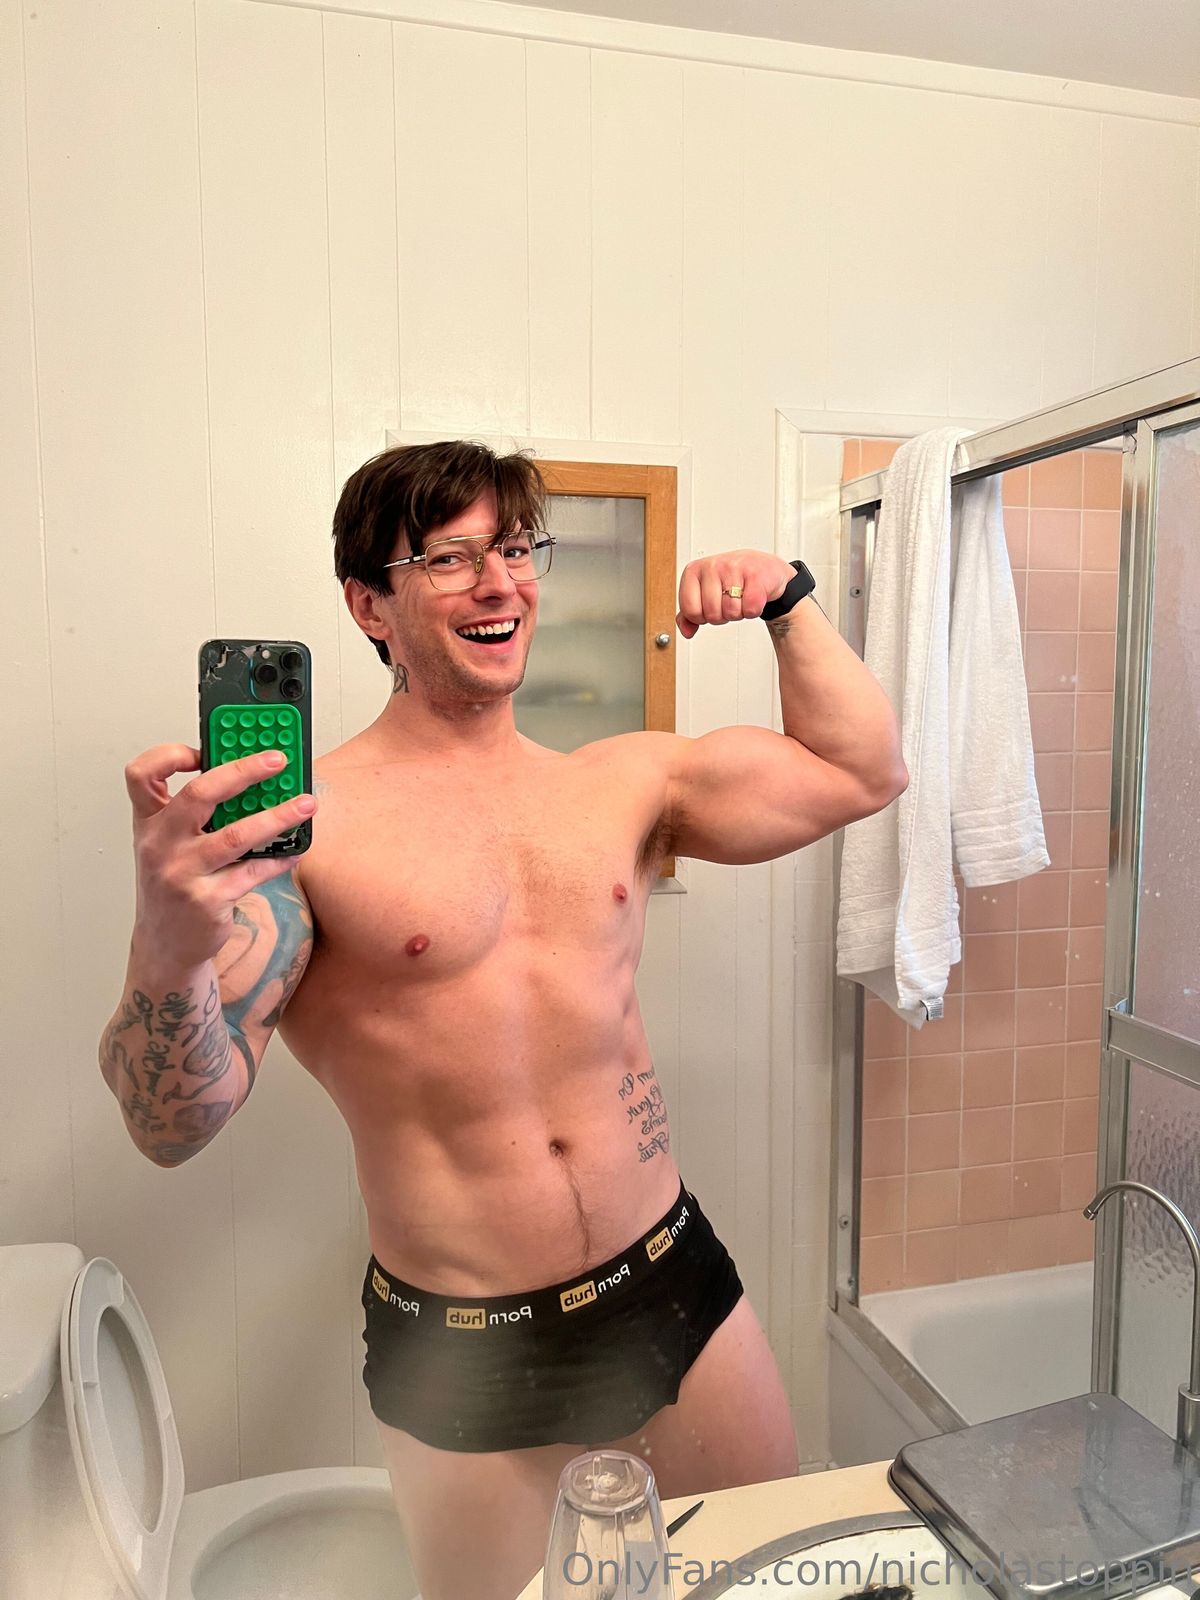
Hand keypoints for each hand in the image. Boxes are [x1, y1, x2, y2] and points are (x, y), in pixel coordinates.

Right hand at [124, 744, 317, 969]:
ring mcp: (181, 874)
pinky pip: (253, 871)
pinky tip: (295, 851)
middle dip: (244, 771)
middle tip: (278, 760)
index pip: (142, 775)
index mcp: (148, 823)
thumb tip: (250, 776)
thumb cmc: (172, 886)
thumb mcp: (170, 844)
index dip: (170, 755)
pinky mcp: (207, 900)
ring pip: (236, 835)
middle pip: (199, 794)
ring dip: (277, 816)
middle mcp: (159, 845)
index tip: (206, 747)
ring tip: (306, 804)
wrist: (165, 946)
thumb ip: (196, 812)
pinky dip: (278, 859)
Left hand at [675, 550, 796, 638]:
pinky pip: (750, 609)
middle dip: (722, 616)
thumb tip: (686, 631)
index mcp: (693, 571)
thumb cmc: (731, 580)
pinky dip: (754, 610)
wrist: (762, 567)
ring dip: (739, 612)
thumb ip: (690, 613)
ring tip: (741, 598)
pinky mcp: (755, 575)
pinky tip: (753, 597)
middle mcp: (711, 566)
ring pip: (731, 613)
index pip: (690, 610)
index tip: (710, 606)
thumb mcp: (705, 593)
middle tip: (729, 602)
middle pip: (711, 615)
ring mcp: (733, 568)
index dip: (701, 617)